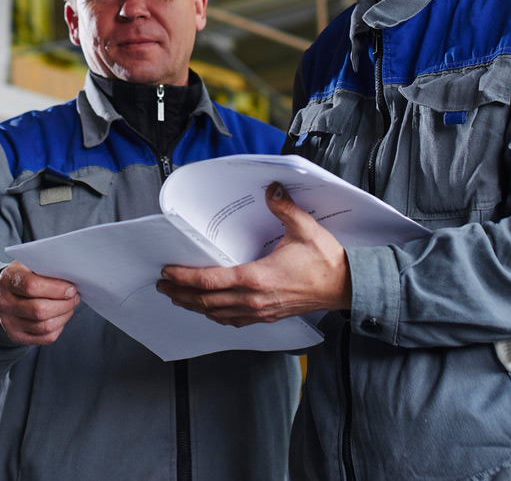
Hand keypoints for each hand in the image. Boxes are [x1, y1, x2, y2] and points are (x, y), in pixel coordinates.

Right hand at [0, 261, 80, 345]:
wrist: (5, 293)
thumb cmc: (25, 276)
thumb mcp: (31, 264)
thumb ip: (47, 268)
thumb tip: (71, 280)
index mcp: (8, 280)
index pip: (31, 286)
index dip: (56, 289)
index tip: (71, 288)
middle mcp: (5, 303)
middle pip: (40, 310)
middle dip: (65, 304)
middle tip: (75, 297)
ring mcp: (9, 322)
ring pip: (45, 326)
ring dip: (64, 316)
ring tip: (70, 306)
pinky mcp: (16, 336)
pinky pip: (46, 337)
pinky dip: (59, 327)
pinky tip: (61, 316)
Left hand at [156, 182, 351, 325]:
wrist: (346, 286)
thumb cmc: (326, 260)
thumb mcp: (304, 227)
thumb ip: (283, 207)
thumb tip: (271, 189)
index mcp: (258, 278)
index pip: (211, 281)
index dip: (185, 278)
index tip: (168, 272)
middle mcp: (255, 299)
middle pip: (207, 301)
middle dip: (181, 294)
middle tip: (163, 286)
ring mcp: (261, 311)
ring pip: (218, 314)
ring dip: (195, 306)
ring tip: (178, 298)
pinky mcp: (268, 316)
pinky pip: (234, 321)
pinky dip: (216, 315)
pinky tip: (210, 310)